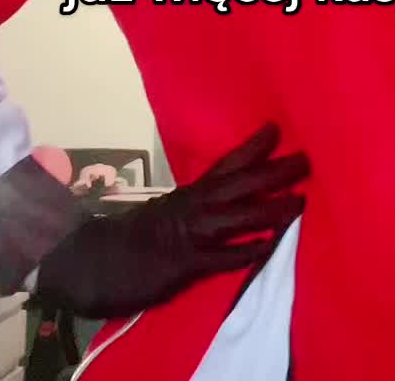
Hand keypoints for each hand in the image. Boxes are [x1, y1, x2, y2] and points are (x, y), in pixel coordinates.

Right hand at [36, 122, 308, 318]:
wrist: (88, 262)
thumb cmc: (126, 241)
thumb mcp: (163, 216)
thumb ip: (190, 207)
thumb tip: (219, 195)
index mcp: (187, 196)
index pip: (224, 165)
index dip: (251, 148)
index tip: (277, 129)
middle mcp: (191, 208)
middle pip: (238, 184)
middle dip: (273, 172)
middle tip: (306, 159)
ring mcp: (188, 236)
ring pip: (235, 217)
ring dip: (270, 209)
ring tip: (300, 201)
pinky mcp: (183, 265)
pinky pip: (218, 257)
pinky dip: (243, 250)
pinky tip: (268, 246)